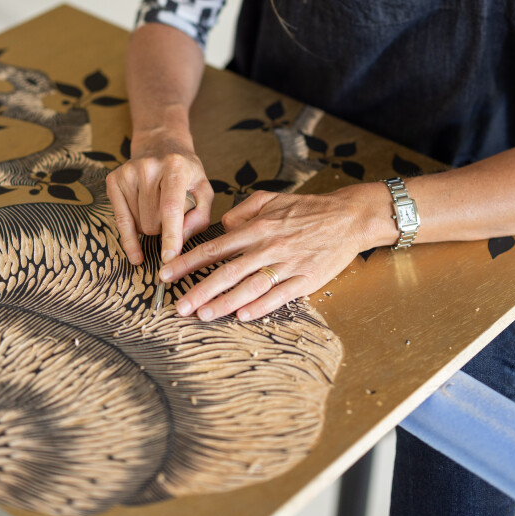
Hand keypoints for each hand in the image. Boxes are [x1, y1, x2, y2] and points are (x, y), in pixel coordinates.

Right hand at [105, 130, 212, 265]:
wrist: (160, 144)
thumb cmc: (186, 173)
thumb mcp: (203, 189)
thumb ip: (200, 216)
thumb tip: (181, 240)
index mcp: (176, 167)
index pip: (171, 207)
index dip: (170, 235)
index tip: (169, 258)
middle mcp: (149, 167)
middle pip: (154, 221)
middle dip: (164, 229)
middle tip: (170, 214)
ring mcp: (128, 172)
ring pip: (138, 224)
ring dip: (149, 226)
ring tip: (156, 207)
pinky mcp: (114, 179)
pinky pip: (120, 220)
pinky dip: (131, 235)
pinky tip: (136, 249)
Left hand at [158, 182, 392, 321]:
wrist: (348, 217)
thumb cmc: (308, 209)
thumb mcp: (271, 198)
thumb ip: (243, 210)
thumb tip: (223, 225)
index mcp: (257, 227)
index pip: (214, 247)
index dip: (187, 262)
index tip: (166, 274)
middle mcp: (268, 246)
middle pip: (227, 271)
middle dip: (199, 290)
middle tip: (178, 306)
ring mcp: (287, 264)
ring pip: (250, 287)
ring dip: (224, 303)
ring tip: (203, 315)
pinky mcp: (306, 279)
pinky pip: (279, 296)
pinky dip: (260, 307)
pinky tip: (242, 316)